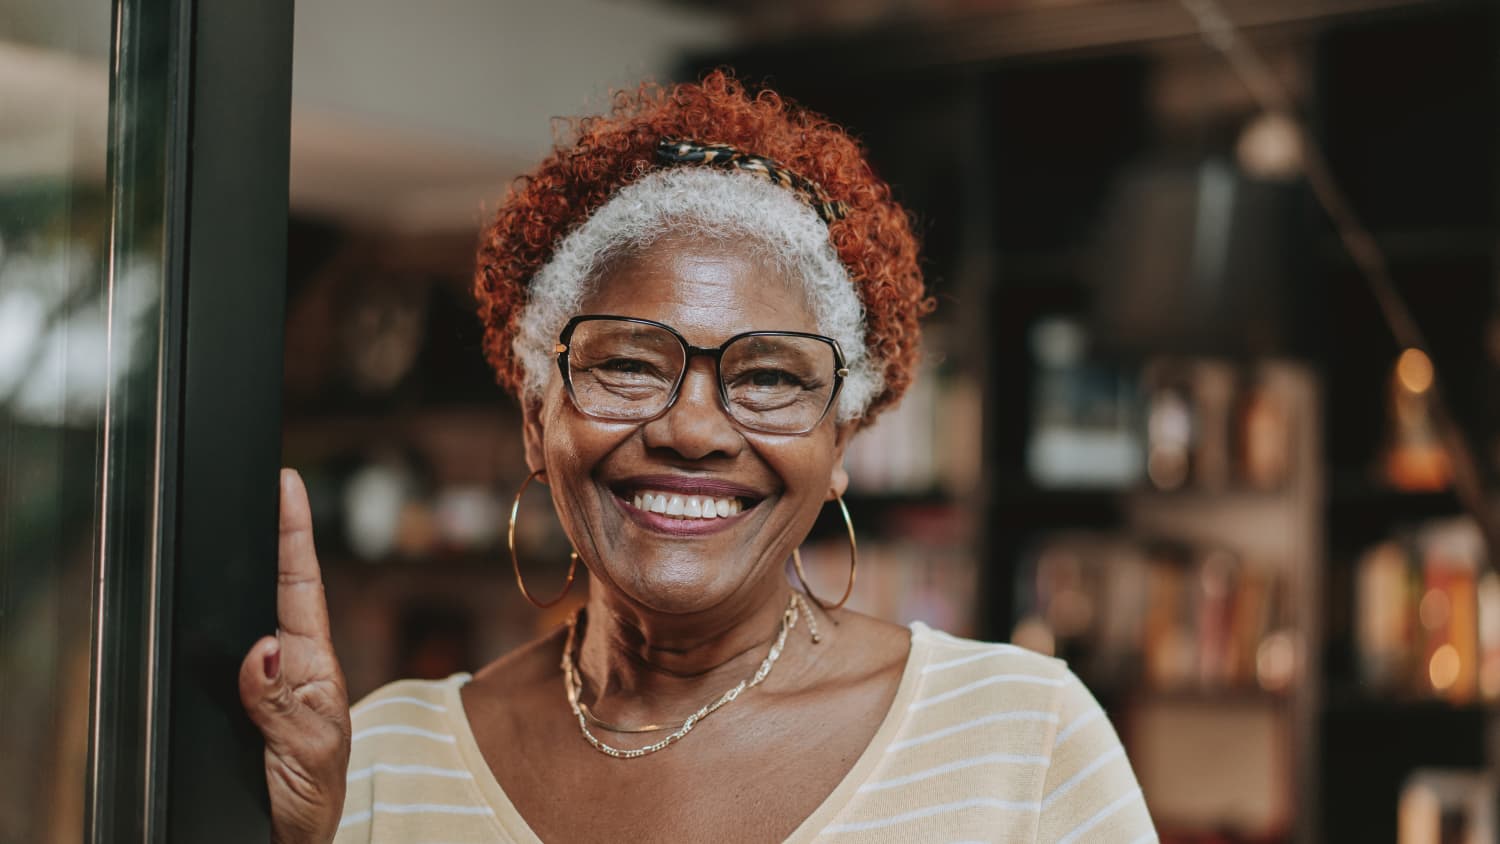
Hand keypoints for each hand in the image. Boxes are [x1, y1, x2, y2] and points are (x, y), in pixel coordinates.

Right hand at [239, 469, 350, 843]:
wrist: (291, 839)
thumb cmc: (312, 797)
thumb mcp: (308, 752)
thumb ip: (284, 704)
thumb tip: (262, 648)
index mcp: (315, 668)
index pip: (303, 588)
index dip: (295, 534)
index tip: (287, 482)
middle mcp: (292, 667)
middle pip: (277, 588)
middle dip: (272, 535)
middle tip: (266, 482)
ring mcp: (267, 683)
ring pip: (248, 616)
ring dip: (244, 576)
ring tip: (238, 522)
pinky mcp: (241, 705)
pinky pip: (221, 656)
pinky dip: (212, 626)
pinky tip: (206, 602)